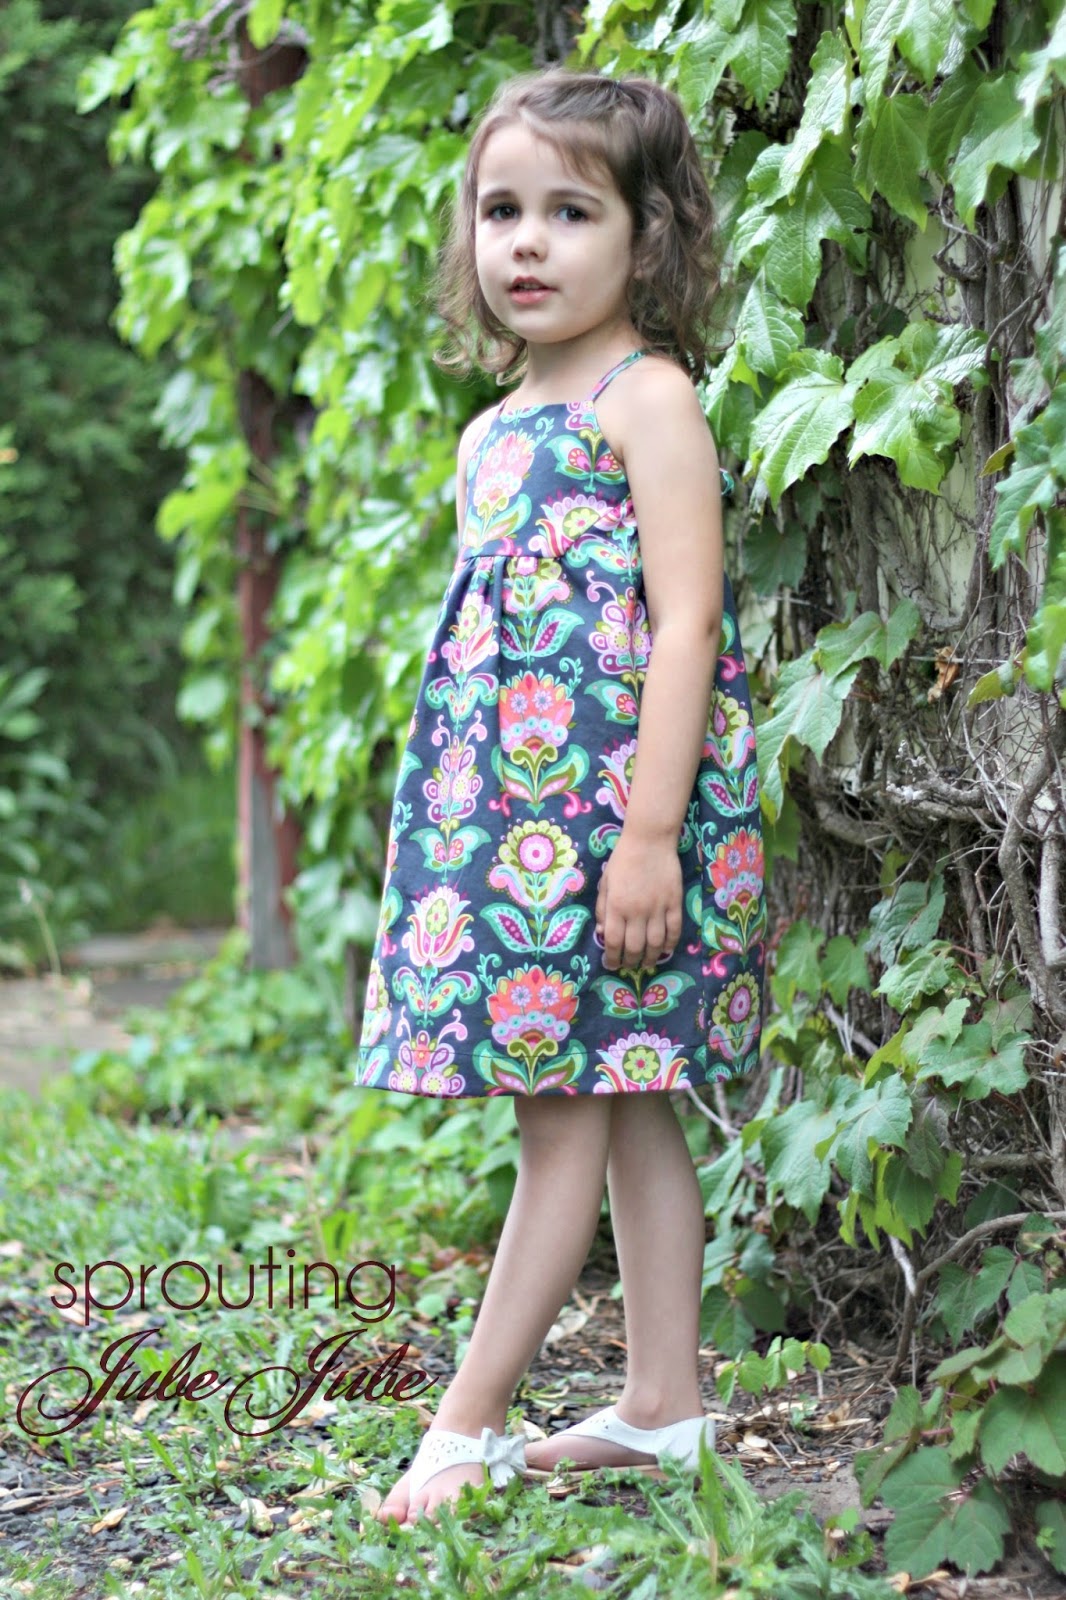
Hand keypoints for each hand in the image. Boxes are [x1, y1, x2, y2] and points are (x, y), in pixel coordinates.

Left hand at [595, 831, 682, 971]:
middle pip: (634, 946)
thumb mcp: (605, 883)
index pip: (613, 941)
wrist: (649, 840)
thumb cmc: (622, 860)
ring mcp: (658, 907)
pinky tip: (665, 949)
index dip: (612, 958)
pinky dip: (670, 943)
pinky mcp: (674, 902)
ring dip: (651, 957)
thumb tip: (603, 933)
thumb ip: (602, 908)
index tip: (611, 965)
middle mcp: (637, 911)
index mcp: (616, 906)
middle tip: (628, 966)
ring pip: (656, 943)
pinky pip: (674, 929)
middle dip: (630, 961)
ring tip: (647, 963)